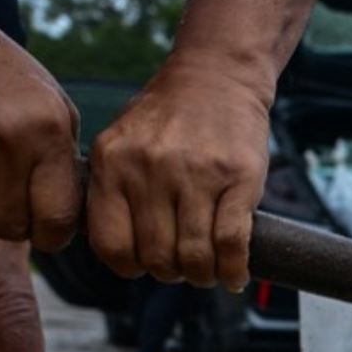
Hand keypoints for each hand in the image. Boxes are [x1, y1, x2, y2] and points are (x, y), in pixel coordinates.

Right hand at [0, 12, 80, 248]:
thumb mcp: (49, 99)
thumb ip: (66, 154)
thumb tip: (77, 214)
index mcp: (47, 131)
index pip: (58, 219)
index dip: (53, 234)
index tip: (45, 227)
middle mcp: (5, 143)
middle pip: (13, 228)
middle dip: (11, 223)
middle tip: (3, 199)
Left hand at [87, 55, 271, 288]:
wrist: (217, 75)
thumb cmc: (169, 117)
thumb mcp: (123, 142)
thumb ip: (115, 190)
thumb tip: (123, 254)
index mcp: (114, 161)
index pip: (112, 245)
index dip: (131, 267)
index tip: (145, 266)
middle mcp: (150, 167)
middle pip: (157, 256)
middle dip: (172, 273)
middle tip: (183, 267)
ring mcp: (196, 172)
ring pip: (195, 255)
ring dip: (203, 276)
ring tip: (209, 271)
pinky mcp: (239, 177)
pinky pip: (232, 242)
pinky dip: (234, 269)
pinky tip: (236, 274)